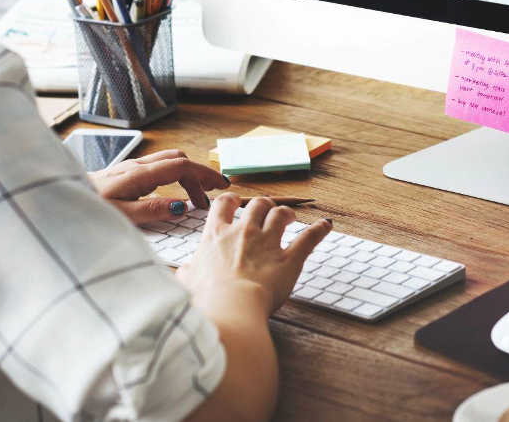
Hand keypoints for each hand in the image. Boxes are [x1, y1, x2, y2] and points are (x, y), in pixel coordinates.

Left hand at [89, 149, 228, 224]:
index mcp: (139, 175)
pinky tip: (172, 195)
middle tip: (209, 198)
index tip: (221, 186)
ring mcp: (131, 167)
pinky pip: (158, 168)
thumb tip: (182, 206)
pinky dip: (174, 177)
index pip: (181, 166)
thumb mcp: (121, 216)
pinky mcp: (126, 172)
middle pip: (178, 160)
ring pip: (169, 161)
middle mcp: (137, 166)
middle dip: (199, 175)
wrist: (63, 199)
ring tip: (195, 200)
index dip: (204, 174)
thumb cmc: (89, 209)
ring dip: (187, 176)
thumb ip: (152, 210)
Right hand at [177, 193, 331, 316]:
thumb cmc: (206, 299)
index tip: (236, 202)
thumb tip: (182, 273)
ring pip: (280, 214)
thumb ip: (187, 274)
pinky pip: (308, 238)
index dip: (232, 200)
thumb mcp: (187, 283)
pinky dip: (319, 230)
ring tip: (290, 217)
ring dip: (286, 213)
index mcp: (216, 235)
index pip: (224, 204)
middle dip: (263, 205)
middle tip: (266, 212)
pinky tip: (326, 225)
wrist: (230, 308)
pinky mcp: (289, 259)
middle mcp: (243, 232)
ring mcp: (268, 243)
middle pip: (257, 204)